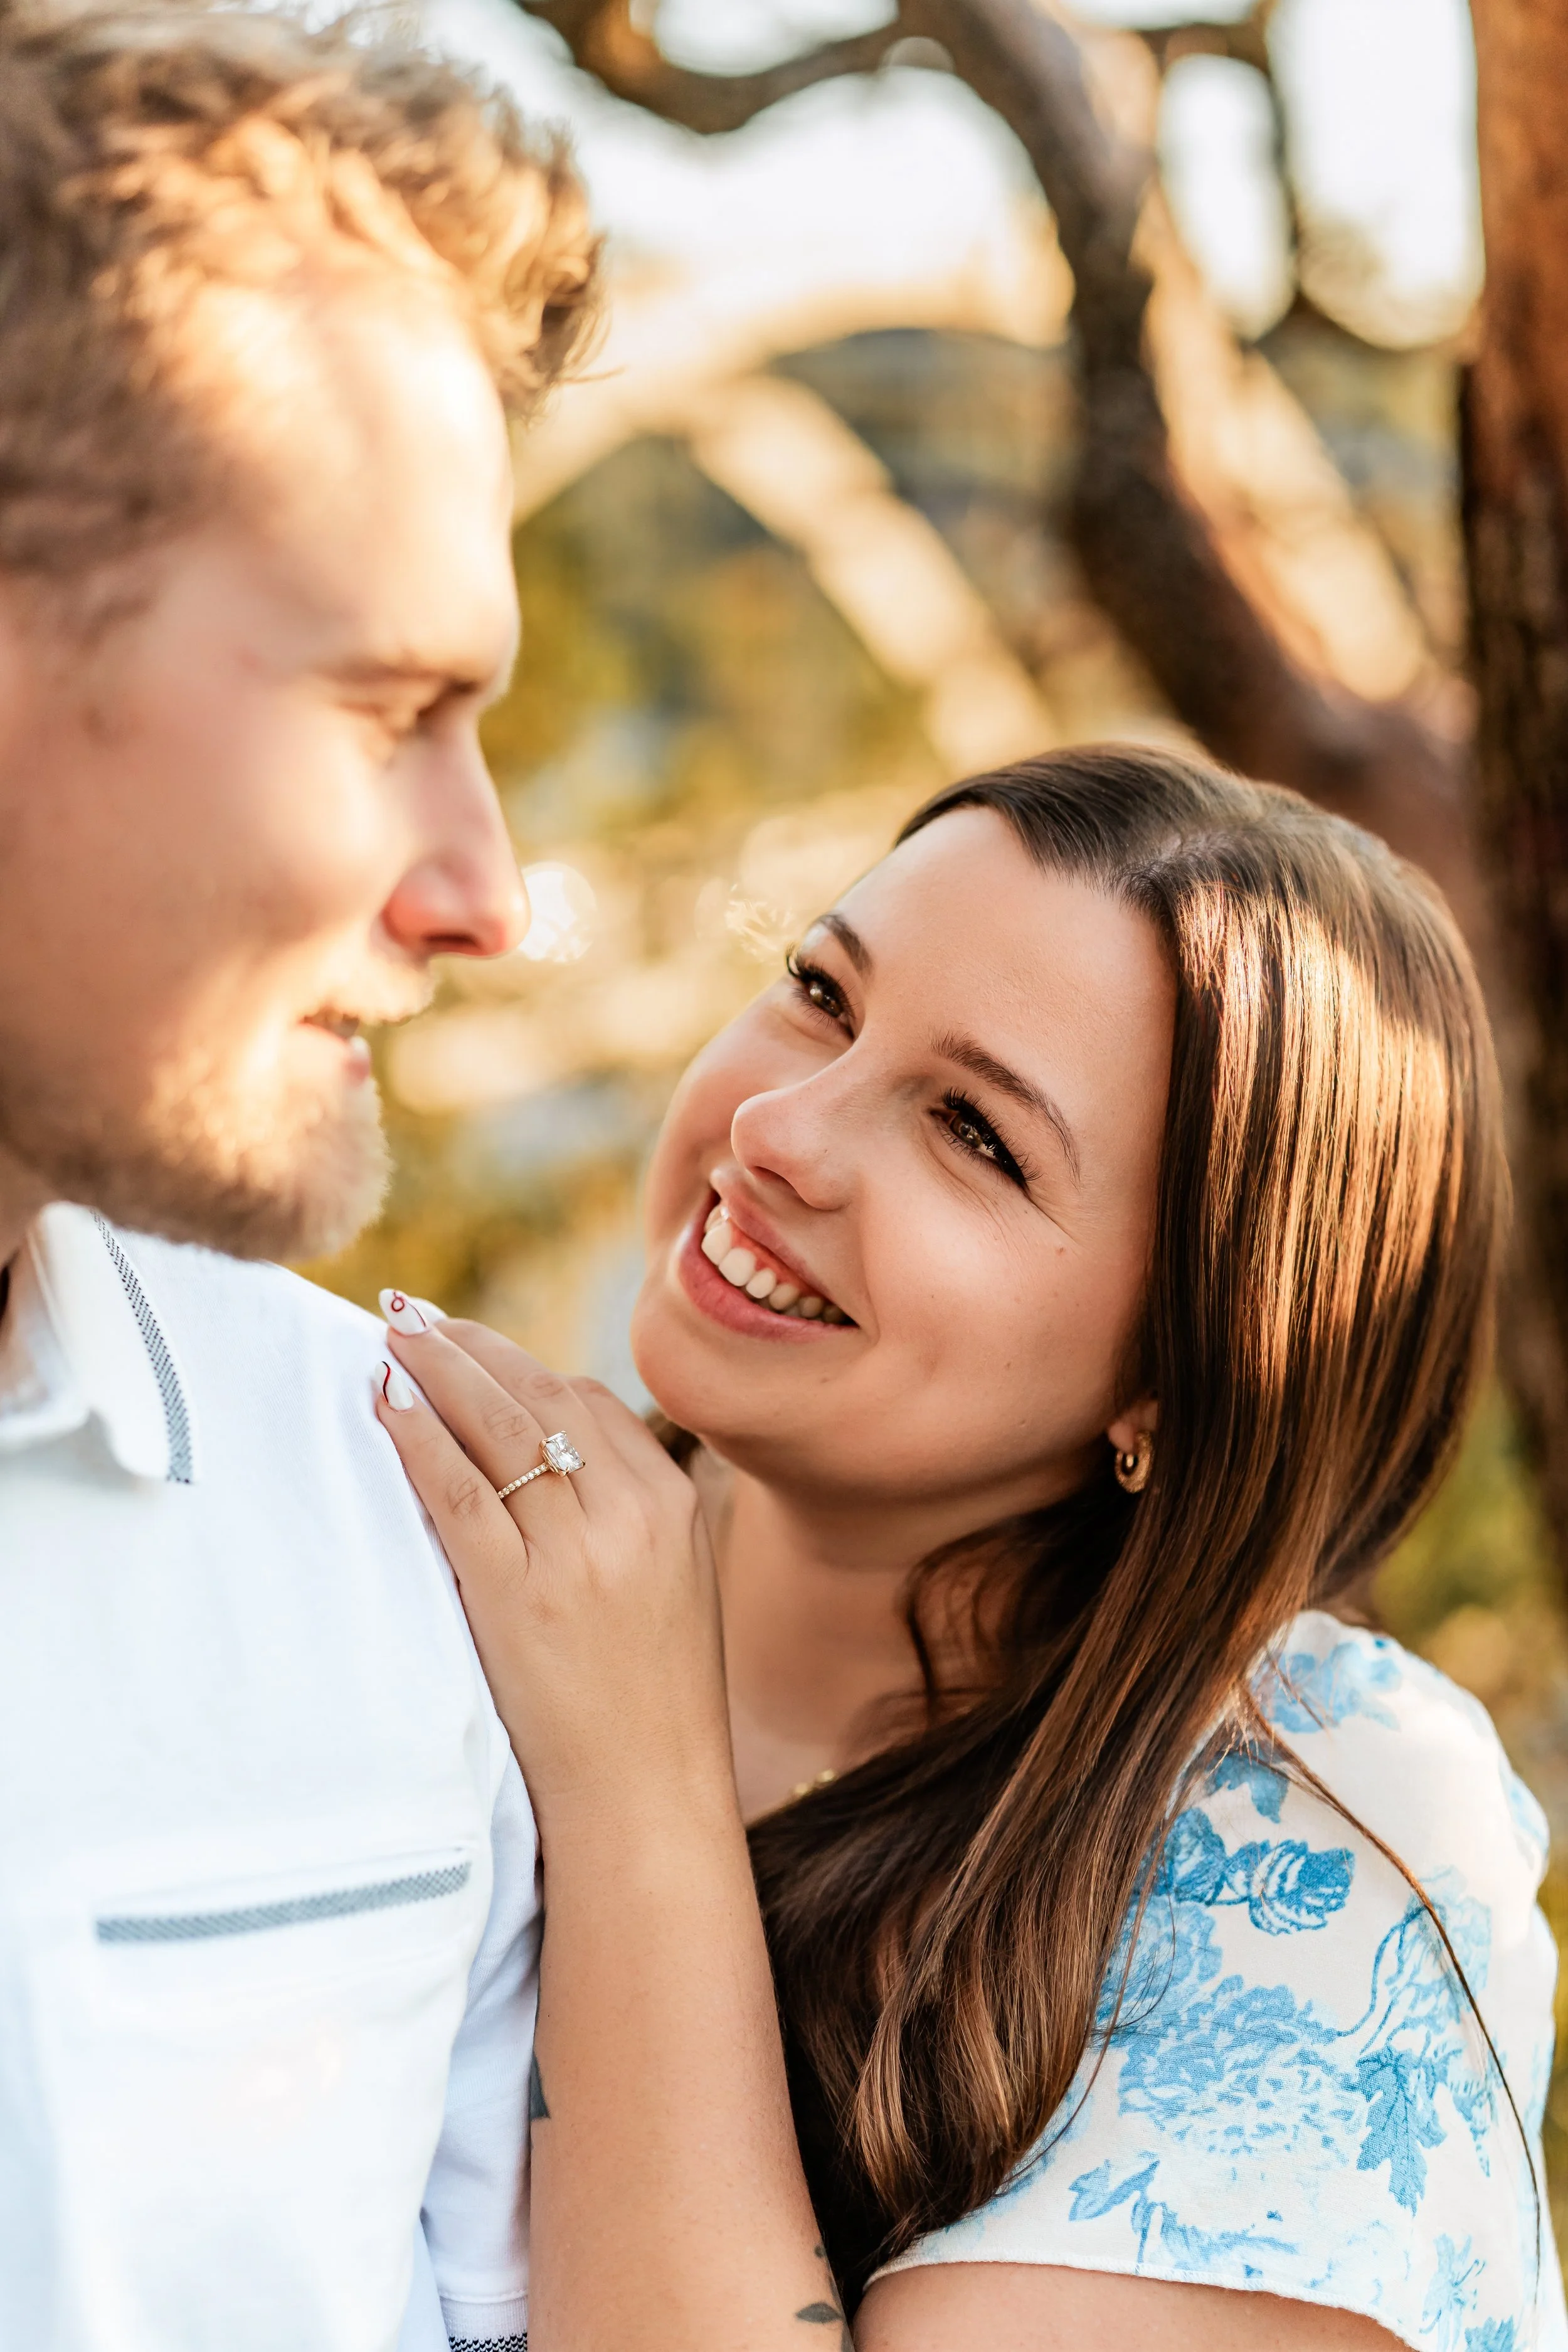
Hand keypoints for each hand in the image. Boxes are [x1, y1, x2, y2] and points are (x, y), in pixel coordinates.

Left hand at [374, 1315, 734, 1838]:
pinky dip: (416, 1437)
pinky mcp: (517, 1594)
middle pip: (539, 1396)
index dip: (518, 1367)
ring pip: (495, 1428)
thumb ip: (624, 1514)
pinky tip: (386, 1404)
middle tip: (413, 1316)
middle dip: (470, 1346)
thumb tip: (546, 1456)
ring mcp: (575, 1553)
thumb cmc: (651, 1703)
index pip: (588, 1402)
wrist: (649, 1797)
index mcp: (673, 1504)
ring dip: (436, 1370)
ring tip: (391, 1338)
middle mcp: (630, 1514)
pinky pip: (456, 1490)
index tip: (470, 1347)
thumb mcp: (671, 1586)